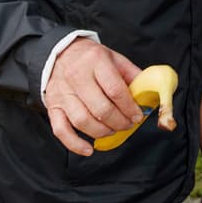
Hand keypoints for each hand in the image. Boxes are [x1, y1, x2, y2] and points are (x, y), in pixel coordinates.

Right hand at [44, 38, 142, 156]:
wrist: (61, 52)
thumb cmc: (91, 58)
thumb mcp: (114, 58)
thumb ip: (133, 75)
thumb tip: (149, 95)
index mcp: (96, 61)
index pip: (115, 90)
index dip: (129, 107)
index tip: (137, 116)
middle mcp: (77, 77)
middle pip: (100, 108)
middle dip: (119, 122)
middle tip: (127, 124)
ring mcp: (63, 93)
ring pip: (82, 121)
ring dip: (102, 132)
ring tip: (112, 130)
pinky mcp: (52, 106)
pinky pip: (61, 130)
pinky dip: (74, 144)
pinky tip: (88, 150)